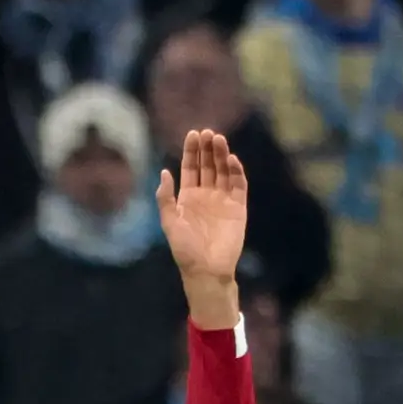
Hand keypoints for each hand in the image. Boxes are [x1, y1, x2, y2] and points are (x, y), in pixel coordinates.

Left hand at [156, 126, 248, 321]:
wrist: (206, 271)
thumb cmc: (185, 250)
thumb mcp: (169, 222)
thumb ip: (166, 198)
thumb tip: (164, 172)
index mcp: (188, 198)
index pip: (191, 167)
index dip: (191, 151)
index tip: (192, 134)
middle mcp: (206, 196)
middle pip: (208, 165)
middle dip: (207, 148)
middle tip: (207, 132)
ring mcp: (223, 201)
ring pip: (223, 171)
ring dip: (221, 155)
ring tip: (218, 139)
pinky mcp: (238, 208)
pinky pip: (238, 185)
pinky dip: (236, 172)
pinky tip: (230, 159)